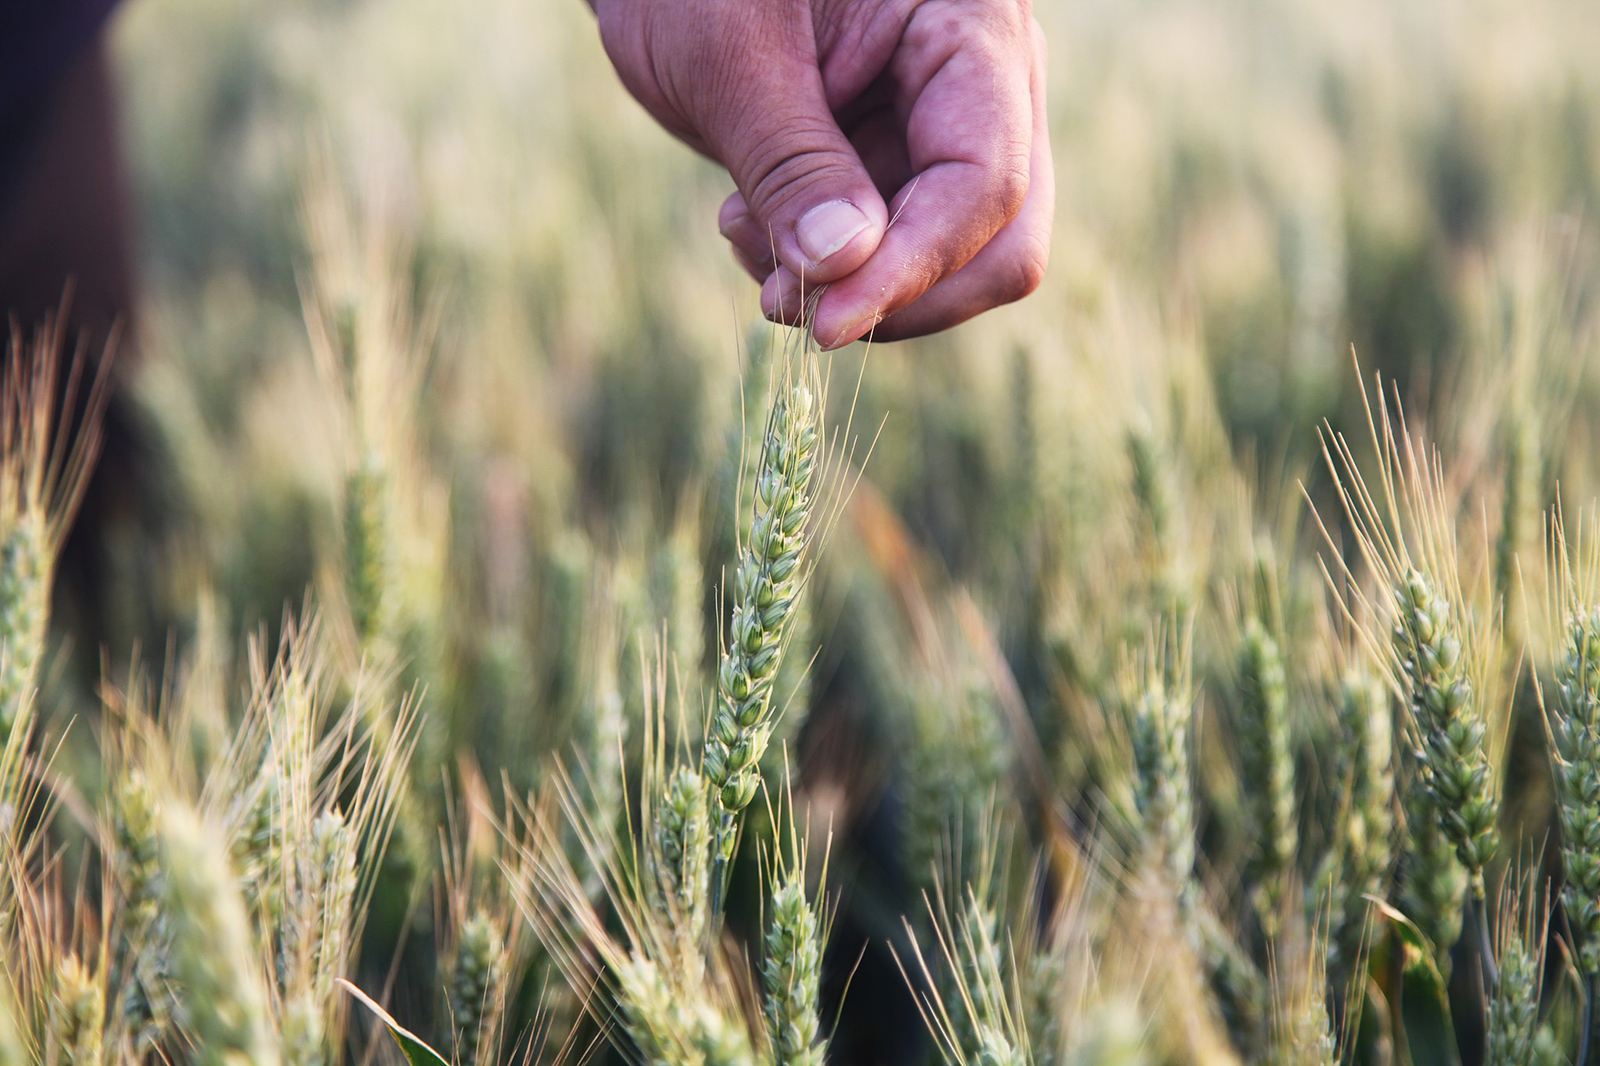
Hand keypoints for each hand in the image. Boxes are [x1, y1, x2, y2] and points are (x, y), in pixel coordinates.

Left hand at [592, 0, 1052, 347]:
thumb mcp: (728, 55)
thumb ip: (792, 162)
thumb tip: (848, 268)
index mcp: (973, 20)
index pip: (986, 178)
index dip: (914, 266)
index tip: (829, 325)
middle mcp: (987, 77)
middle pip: (1002, 238)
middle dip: (893, 291)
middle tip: (783, 297)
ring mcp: (949, 125)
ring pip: (950, 263)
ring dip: (847, 285)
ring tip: (742, 234)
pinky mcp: (903, 163)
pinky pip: (895, 254)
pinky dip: (826, 268)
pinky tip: (750, 223)